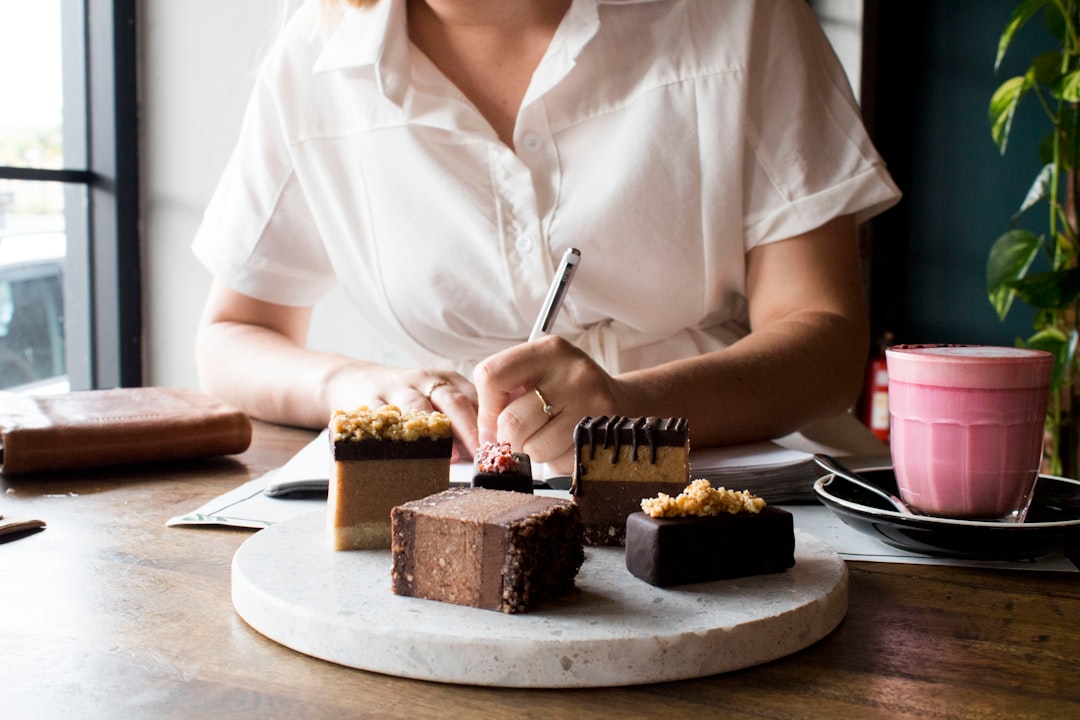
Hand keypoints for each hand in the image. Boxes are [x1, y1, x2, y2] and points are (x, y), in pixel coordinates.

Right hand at [325, 362, 478, 461]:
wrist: (354, 380)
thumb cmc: (407, 399)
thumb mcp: (439, 403)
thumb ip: (463, 426)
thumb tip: (488, 457)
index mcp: (449, 381)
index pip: (476, 397)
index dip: (490, 421)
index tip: (502, 444)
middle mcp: (426, 382)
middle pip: (452, 401)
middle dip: (469, 427)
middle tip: (482, 452)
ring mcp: (397, 390)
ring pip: (418, 407)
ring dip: (434, 430)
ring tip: (448, 455)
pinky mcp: (369, 401)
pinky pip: (381, 415)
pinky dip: (394, 432)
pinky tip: (403, 448)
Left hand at [473, 335, 621, 473]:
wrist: (620, 399)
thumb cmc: (566, 389)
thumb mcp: (539, 372)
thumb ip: (507, 389)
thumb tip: (482, 435)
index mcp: (548, 350)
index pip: (492, 376)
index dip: (485, 409)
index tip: (490, 423)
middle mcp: (573, 373)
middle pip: (512, 421)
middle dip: (507, 439)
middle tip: (516, 439)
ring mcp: (592, 404)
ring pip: (535, 448)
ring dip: (533, 452)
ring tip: (547, 437)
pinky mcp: (602, 435)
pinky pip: (560, 463)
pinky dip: (556, 461)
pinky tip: (567, 444)